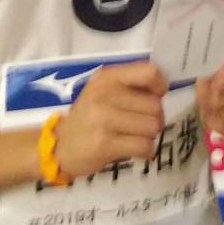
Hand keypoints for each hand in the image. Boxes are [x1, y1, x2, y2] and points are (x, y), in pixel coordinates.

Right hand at [55, 62, 167, 178]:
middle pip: (156, 105)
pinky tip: (134, 150)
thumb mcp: (104, 91)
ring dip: (149, 136)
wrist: (59, 146)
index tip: (155, 97)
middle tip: (140, 125)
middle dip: (155, 118)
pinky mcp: (104, 144)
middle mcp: (104, 94)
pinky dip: (145, 151)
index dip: (160, 86)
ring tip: (133, 137)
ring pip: (153, 127)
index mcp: (107, 78)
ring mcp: (103, 119)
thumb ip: (131, 85)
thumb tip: (164, 88)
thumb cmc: (89, 117)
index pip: (150, 72)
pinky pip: (144, 146)